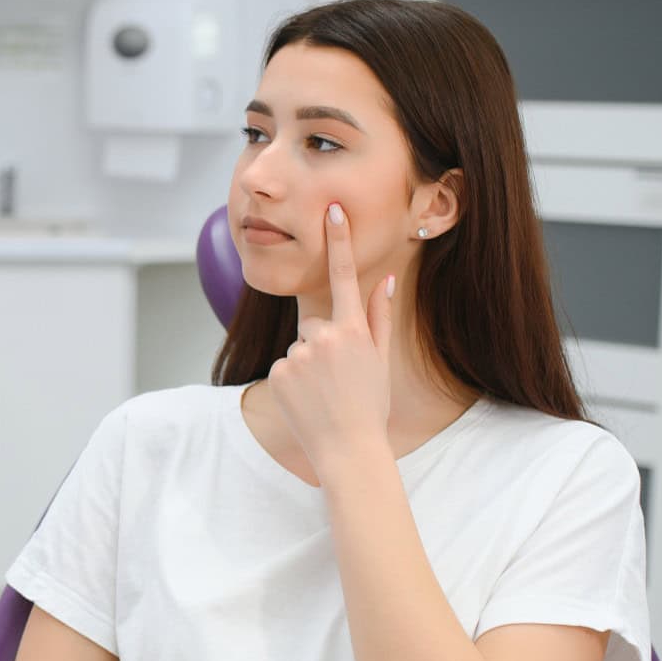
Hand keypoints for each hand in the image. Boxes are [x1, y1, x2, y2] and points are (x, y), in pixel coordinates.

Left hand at [266, 202, 394, 473]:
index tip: (332, 210)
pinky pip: (283, 366)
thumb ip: (379, 317)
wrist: (347, 450)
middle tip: (337, 377)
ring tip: (323, 392)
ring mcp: (297, 355)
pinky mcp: (276, 372)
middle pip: (315, 323)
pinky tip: (307, 400)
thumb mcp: (380, 360)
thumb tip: (385, 281)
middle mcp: (323, 338)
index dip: (339, 241)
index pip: (345, 276)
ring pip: (298, 346)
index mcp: (352, 331)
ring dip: (307, 364)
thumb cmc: (369, 406)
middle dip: (323, 343)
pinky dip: (292, 380)